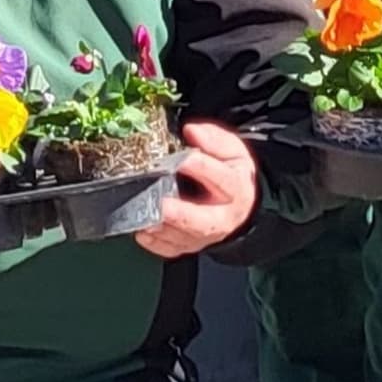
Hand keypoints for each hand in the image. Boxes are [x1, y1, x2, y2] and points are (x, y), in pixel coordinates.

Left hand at [135, 119, 259, 256]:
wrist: (238, 202)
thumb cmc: (230, 172)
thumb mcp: (231, 150)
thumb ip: (213, 139)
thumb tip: (192, 132)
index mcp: (235, 188)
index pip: (222, 179)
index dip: (202, 168)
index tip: (184, 159)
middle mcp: (223, 217)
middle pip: (204, 221)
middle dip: (181, 215)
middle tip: (162, 206)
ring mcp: (206, 235)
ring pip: (184, 238)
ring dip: (163, 229)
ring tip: (144, 218)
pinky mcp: (191, 245)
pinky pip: (172, 249)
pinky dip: (156, 243)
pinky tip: (142, 232)